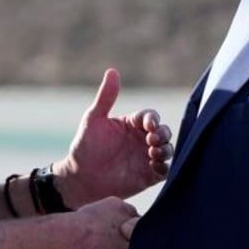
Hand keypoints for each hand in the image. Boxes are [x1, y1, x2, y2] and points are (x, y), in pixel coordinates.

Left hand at [54, 68, 173, 206]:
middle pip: (164, 132)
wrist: (80, 177)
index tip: (149, 124)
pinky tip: (155, 166)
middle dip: (163, 134)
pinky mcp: (148, 176)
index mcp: (132, 123)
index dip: (153, 119)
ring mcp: (146, 157)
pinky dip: (164, 167)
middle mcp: (142, 139)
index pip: (150, 116)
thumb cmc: (86, 145)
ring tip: (154, 153)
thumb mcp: (94, 119)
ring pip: (168, 150)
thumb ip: (106, 97)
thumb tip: (112, 71)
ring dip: (166, 149)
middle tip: (153, 140)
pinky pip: (164, 171)